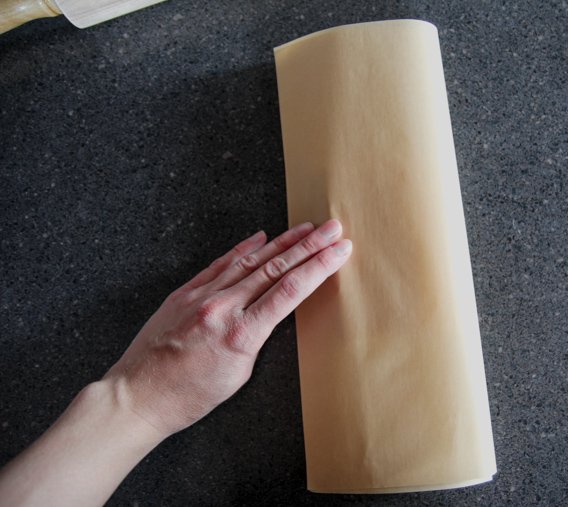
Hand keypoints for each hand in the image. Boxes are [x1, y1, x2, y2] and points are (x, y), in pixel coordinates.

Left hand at [104, 219, 351, 436]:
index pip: (291, 290)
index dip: (320, 266)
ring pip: (250, 260)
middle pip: (275, 267)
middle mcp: (222, 307)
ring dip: (282, 242)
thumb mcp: (239, 374)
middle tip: (333, 228)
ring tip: (306, 228)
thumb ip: (256, 336)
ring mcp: (201, 296)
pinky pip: (219, 264)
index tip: (340, 251)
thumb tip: (269, 311)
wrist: (138, 395)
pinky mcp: (183, 293)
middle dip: (309, 246)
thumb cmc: (189, 396)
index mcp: (241, 334)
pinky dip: (242, 249)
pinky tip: (260, 236)